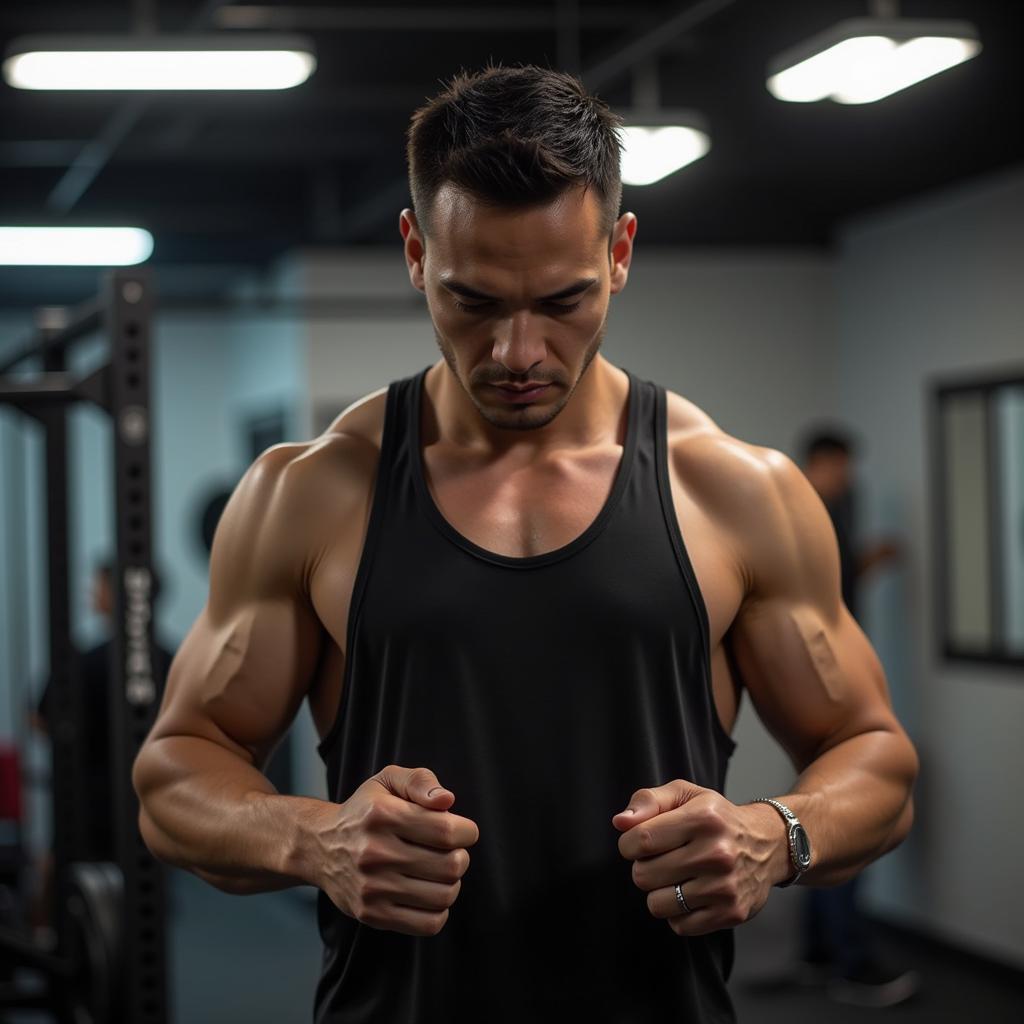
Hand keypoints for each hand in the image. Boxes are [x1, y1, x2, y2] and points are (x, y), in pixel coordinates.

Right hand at [317, 764, 479, 936]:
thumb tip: (447, 801)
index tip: (462, 830)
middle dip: (461, 857)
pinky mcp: (371, 915)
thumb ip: (420, 781)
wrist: (320, 847)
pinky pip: (428, 924)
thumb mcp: (387, 780)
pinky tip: (429, 893)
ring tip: (440, 872)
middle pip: (450, 865)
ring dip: (452, 884)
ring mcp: (372, 887)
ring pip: (443, 896)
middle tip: (450, 851)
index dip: (467, 831)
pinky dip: (440, 910)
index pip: (447, 831)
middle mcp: (375, 852)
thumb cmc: (365, 810)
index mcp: (382, 814)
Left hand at [611, 780, 784, 936]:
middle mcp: (716, 853)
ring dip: (659, 892)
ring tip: (675, 877)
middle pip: (644, 875)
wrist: (767, 844)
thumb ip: (648, 801)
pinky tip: (691, 893)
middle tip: (662, 859)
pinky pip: (679, 925)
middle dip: (643, 867)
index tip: (638, 843)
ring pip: (657, 904)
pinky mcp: (731, 913)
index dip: (628, 844)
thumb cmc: (716, 817)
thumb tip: (620, 822)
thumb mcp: (685, 795)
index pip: (640, 840)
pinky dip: (678, 913)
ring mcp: (725, 887)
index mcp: (703, 818)